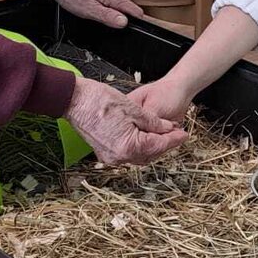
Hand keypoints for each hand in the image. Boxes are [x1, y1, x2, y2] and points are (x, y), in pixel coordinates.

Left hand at [49, 0, 143, 27]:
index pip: (137, 13)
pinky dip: (109, 13)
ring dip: (114, 18)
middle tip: (108, 28)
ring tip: (99, 21)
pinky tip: (98, 15)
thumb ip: (108, 16)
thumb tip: (123, 23)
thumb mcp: (89, 10)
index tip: (128, 33)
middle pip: (130, 13)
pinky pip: (114, 7)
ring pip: (122, 10)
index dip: (135, 25)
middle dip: (122, 23)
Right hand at [66, 76, 185, 165]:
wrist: (74, 100)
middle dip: (164, 145)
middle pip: (149, 154)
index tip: (184, 134)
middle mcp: (118, 157)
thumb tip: (166, 128)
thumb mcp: (133, 108)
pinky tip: (144, 136)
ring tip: (161, 134)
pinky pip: (126, 154)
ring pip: (138, 156)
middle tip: (175, 134)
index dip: (173, 140)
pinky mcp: (103, 152)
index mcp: (128, 147)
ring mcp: (109, 156)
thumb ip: (153, 122)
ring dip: (151, 146)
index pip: (158, 146)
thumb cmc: (99, 101)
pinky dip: (138, 147)